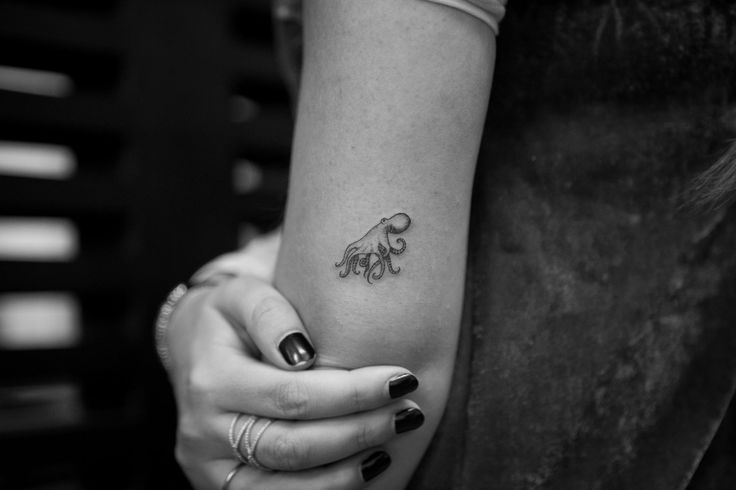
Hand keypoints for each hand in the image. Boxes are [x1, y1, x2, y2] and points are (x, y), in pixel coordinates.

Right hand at [165, 268, 422, 488]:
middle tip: (408, 414)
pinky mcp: (222, 487)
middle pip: (293, 446)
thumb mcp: (243, 294)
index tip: (401, 379)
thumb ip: (270, 314)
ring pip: (286, 487)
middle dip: (359, 433)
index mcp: (210, 380)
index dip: (352, 393)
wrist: (194, 349)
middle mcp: (203, 432)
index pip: (291, 395)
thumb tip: (305, 354)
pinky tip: (363, 469)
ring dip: (348, 471)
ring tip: (392, 443)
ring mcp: (209, 468)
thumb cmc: (231, 318)